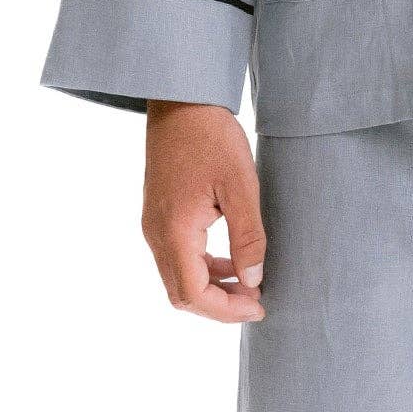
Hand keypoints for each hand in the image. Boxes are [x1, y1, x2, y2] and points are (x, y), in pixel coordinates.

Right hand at [140, 101, 266, 323]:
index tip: (259, 305)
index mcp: (174, 231)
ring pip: (178, 278)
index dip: (226, 310)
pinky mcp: (158, 216)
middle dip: (219, 306)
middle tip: (256, 299)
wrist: (180, 101)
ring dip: (212, 288)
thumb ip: (248, 237)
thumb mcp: (241, 186)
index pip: (194, 294)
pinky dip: (203, 269)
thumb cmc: (211, 137)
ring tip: (249, 282)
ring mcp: (153, 225)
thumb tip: (253, 280)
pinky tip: (231, 260)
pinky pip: (177, 258)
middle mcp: (156, 234)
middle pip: (181, 294)